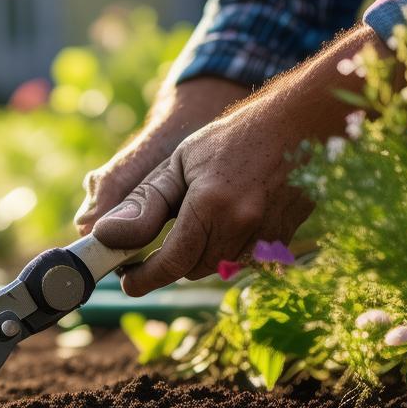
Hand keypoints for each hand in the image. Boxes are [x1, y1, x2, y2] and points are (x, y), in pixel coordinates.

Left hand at [90, 25, 386, 295]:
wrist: (301, 127)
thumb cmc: (234, 139)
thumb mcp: (179, 162)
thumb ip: (144, 204)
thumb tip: (105, 235)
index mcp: (211, 204)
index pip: (171, 263)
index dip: (144, 278)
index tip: (126, 280)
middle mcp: (242, 226)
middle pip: (191, 268)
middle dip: (168, 262)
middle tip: (148, 249)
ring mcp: (267, 237)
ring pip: (216, 266)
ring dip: (198, 254)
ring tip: (195, 219)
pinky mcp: (284, 242)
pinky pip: (241, 260)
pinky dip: (225, 248)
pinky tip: (227, 219)